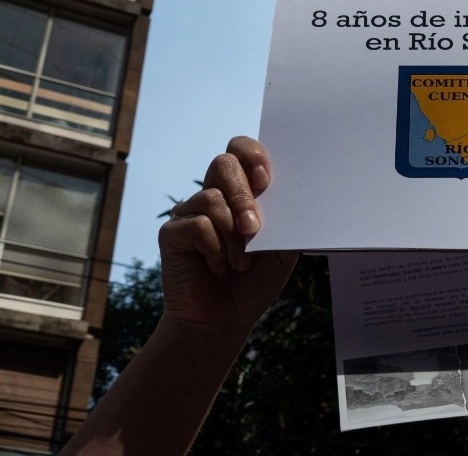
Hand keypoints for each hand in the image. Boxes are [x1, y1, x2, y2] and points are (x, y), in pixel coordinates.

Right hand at [158, 136, 296, 329]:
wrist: (226, 318)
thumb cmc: (255, 279)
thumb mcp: (282, 246)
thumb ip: (286, 217)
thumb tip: (296, 192)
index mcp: (240, 191)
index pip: (240, 149)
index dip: (252, 154)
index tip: (266, 179)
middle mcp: (213, 194)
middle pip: (223, 163)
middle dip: (244, 194)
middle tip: (254, 227)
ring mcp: (189, 212)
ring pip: (211, 197)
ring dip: (233, 234)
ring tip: (240, 260)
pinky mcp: (171, 233)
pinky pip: (197, 224)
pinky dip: (215, 248)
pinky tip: (218, 267)